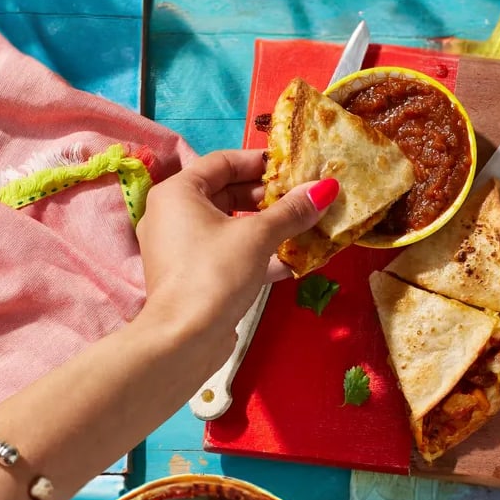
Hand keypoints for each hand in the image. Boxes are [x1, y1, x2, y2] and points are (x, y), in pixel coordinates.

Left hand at [133, 149, 338, 358]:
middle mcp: (173, 215)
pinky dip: (256, 253)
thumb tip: (326, 188)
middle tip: (303, 199)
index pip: (222, 162)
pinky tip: (291, 262)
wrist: (185, 338)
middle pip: (226, 193)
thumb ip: (292, 211)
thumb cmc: (215, 273)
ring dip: (267, 227)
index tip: (293, 168)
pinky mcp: (193, 275)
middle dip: (268, 198)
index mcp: (178, 192)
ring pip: (230, 226)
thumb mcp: (258, 236)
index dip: (260, 162)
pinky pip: (228, 253)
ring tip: (304, 227)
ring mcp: (181, 247)